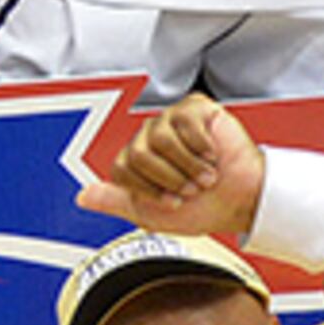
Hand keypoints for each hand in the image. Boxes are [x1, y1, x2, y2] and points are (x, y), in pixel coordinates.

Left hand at [73, 93, 270, 240]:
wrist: (241, 200)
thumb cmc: (203, 207)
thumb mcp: (151, 215)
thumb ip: (115, 202)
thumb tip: (82, 196)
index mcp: (136, 161)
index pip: (121, 167)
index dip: (147, 189)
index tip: (171, 200)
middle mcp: (149, 138)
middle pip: (138, 153)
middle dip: (169, 178)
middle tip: (191, 188)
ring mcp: (170, 121)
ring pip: (160, 139)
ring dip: (188, 165)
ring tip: (205, 175)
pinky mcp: (194, 109)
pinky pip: (185, 123)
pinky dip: (202, 146)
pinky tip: (212, 154)